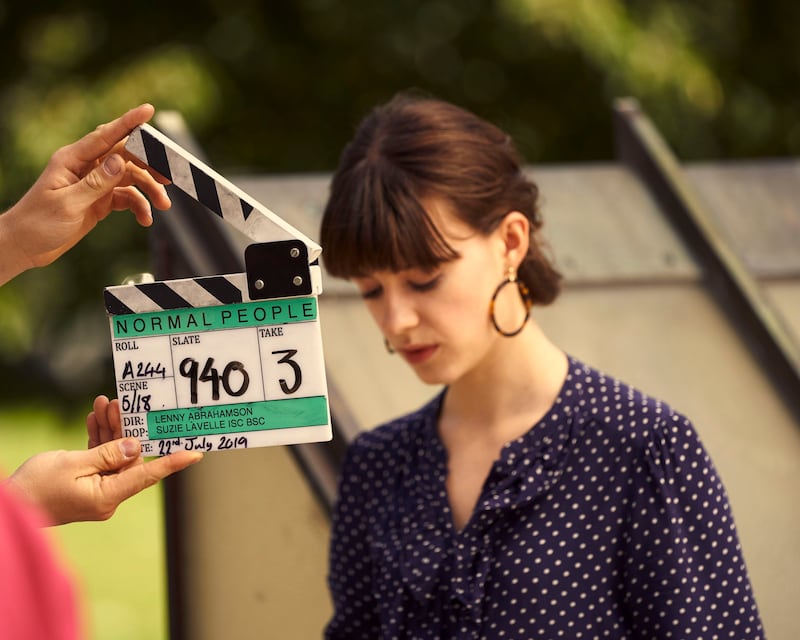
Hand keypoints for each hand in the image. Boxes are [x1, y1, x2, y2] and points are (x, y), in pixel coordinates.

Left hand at [0, 103, 171, 285]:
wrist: (26, 246)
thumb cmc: (37, 223)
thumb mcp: (68, 204)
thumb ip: (96, 182)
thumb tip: (120, 161)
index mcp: (72, 160)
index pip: (106, 136)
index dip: (128, 122)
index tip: (148, 111)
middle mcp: (85, 167)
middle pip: (126, 156)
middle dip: (150, 165)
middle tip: (170, 176)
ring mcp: (94, 183)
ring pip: (130, 178)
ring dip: (149, 190)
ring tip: (162, 206)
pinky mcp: (99, 200)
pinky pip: (126, 197)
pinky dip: (139, 206)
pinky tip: (144, 219)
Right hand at [5, 400, 201, 524]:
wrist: (7, 504)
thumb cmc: (35, 487)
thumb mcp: (72, 464)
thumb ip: (107, 454)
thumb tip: (136, 446)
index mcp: (108, 497)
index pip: (148, 476)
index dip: (173, 462)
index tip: (196, 453)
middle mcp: (107, 496)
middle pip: (128, 458)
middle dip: (125, 428)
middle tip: (120, 403)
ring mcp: (96, 490)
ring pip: (112, 454)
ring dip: (109, 429)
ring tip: (104, 403)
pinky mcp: (84, 483)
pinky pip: (97, 458)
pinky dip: (96, 439)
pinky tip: (93, 418)